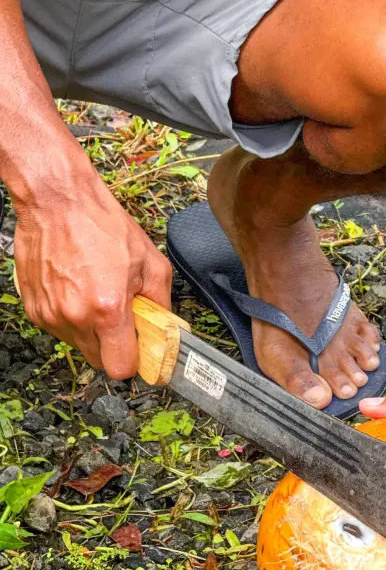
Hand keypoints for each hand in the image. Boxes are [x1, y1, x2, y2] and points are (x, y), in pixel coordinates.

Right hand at [13, 162, 171, 379]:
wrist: (58, 202)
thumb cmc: (102, 225)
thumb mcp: (150, 260)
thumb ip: (161, 301)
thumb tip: (167, 326)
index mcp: (108, 308)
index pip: (121, 367)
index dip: (133, 361)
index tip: (138, 349)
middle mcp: (75, 317)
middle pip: (98, 360)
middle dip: (113, 345)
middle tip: (120, 317)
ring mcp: (50, 315)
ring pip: (78, 344)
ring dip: (90, 329)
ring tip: (96, 293)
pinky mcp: (34, 309)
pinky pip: (58, 328)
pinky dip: (70, 316)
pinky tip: (77, 288)